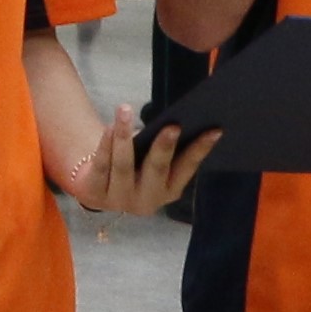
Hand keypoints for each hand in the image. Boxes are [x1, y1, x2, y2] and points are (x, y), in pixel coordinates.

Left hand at [60, 105, 213, 215]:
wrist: (97, 186)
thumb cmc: (133, 165)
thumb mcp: (151, 161)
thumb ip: (165, 149)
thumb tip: (178, 119)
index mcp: (169, 191)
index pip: (187, 168)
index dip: (200, 150)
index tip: (215, 130)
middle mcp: (147, 201)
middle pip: (156, 170)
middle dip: (165, 148)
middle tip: (173, 126)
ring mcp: (120, 200)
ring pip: (124, 166)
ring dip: (125, 136)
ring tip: (126, 110)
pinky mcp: (95, 195)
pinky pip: (102, 165)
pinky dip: (106, 144)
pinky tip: (111, 126)